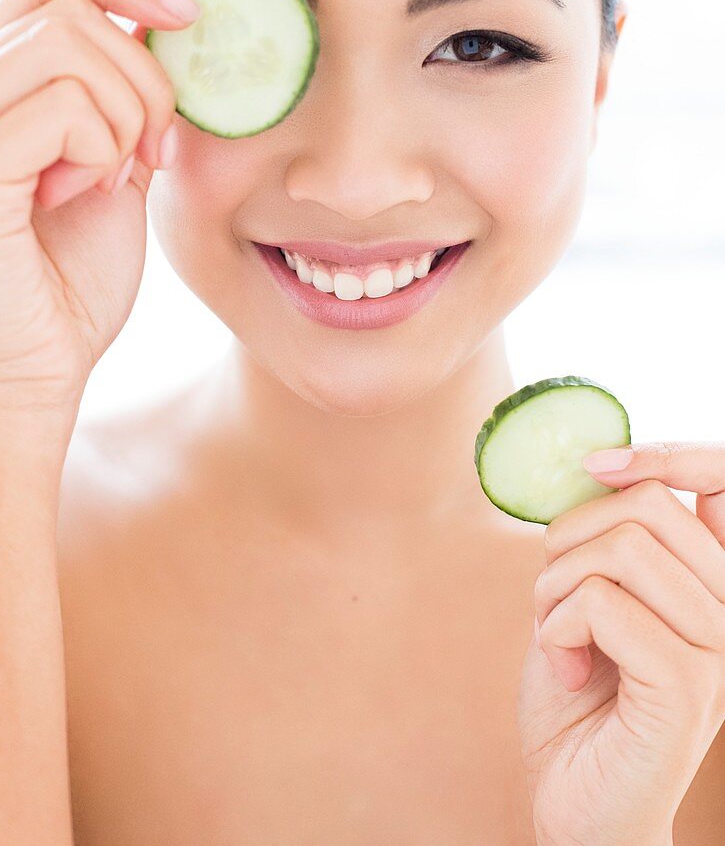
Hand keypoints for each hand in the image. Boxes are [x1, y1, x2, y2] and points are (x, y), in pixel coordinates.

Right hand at [0, 0, 198, 415]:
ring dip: (125, 116)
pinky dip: (100, 151)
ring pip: (68, 44)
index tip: (185, 14)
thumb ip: (122, 95)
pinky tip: (78, 196)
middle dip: (144, 81)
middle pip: (74, 11)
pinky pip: (63, 105)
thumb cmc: (73, 276)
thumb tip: (156, 20)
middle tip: (149, 155)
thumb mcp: (114, 164)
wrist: (44, 362)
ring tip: (111, 179)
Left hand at [517, 442, 724, 845]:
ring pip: (621, 548)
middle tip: (553, 598)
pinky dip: (557, 627)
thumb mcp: (585, 604)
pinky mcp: (685, 685)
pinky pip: (603, 602)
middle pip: (649, 505)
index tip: (598, 463)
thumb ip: (604, 546)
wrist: (578, 807)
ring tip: (556, 636)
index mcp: (708, 585)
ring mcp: (715, 648)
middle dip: (569, 538)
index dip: (667, 453)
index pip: (722, 482)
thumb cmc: (577, 704)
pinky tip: (564, 667)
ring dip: (556, 586)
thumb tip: (596, 467)